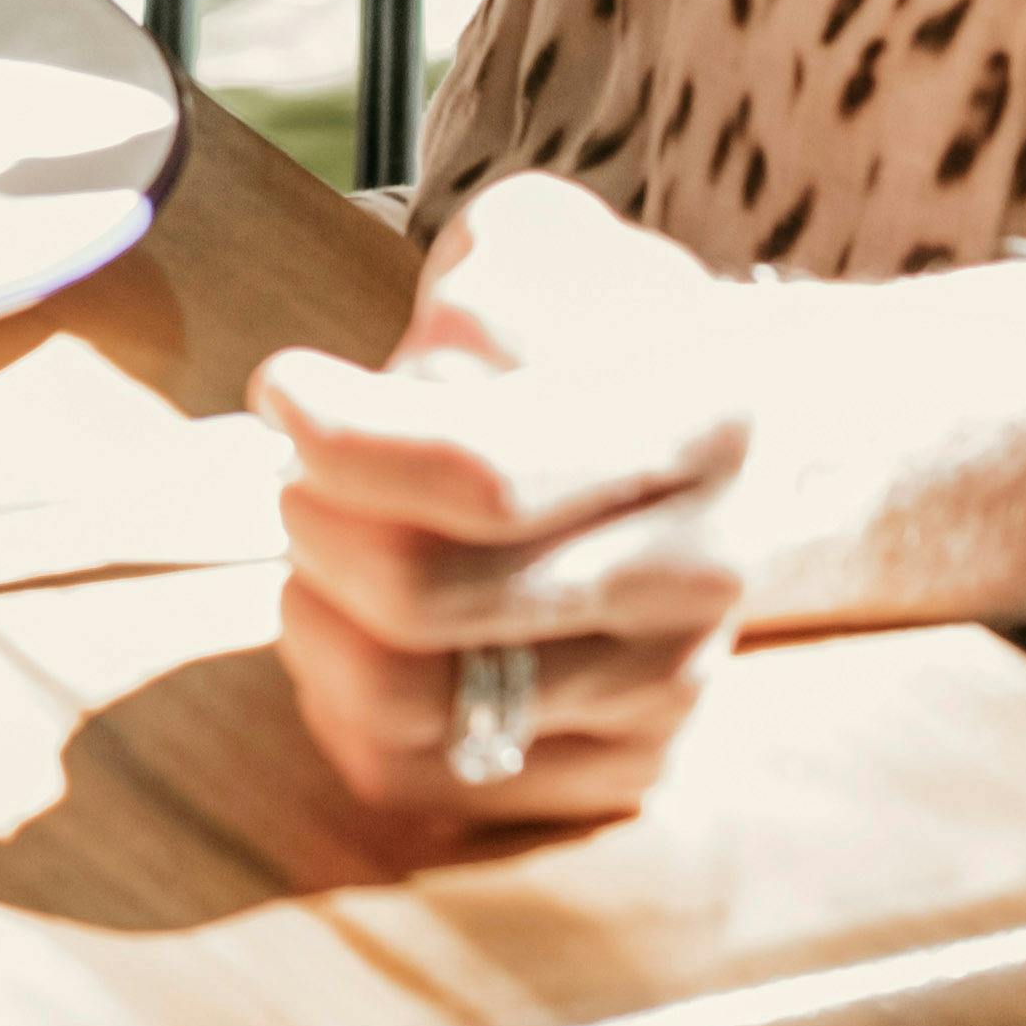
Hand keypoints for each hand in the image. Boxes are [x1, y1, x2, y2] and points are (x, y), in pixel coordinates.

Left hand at [252, 173, 778, 827]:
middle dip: (313, 523)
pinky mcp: (622, 772)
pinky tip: (345, 625)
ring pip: (410, 703)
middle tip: (295, 473)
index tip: (280, 389)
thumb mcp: (552, 249)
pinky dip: (338, 705)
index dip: (348, 440)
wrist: (745, 447)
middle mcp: (700, 571)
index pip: (484, 470)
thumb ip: (480, 291)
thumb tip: (421, 390)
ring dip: (316, 615)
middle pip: (427, 597)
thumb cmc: (605, 332)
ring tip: (318, 547)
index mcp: (698, 418)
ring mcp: (667, 688)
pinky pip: (420, 776)